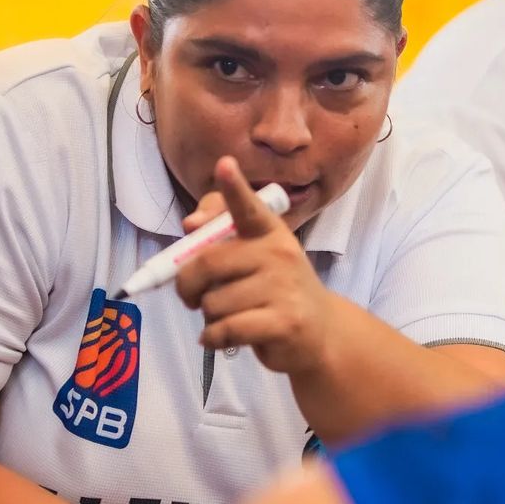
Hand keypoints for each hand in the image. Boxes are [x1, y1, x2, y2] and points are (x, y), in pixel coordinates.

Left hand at [177, 156, 334, 375]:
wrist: (318, 332)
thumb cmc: (274, 289)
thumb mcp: (253, 257)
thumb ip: (218, 235)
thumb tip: (189, 225)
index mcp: (269, 232)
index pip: (248, 208)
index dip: (234, 188)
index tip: (224, 165)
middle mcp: (279, 254)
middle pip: (208, 262)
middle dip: (186, 284)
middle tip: (189, 295)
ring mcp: (284, 288)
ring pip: (212, 302)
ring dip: (206, 316)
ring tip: (226, 317)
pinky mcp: (284, 323)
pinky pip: (225, 330)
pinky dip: (211, 338)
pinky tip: (219, 337)